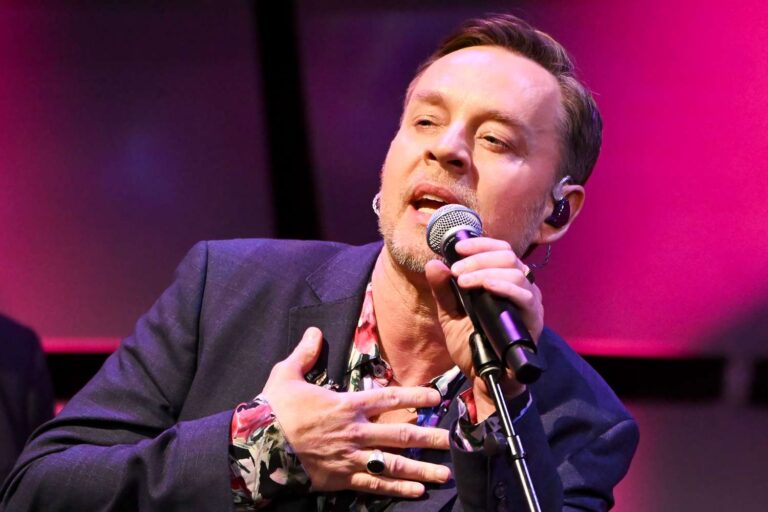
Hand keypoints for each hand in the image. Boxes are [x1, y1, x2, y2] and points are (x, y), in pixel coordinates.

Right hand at [261, 327, 451, 497]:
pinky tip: (417, 491)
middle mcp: (355, 432)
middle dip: (429, 437)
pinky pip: (375, 484)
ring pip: (394, 464)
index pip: (388, 399)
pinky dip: (397, 489)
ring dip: (422, 468)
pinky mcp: (342, 478)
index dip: (414, 398)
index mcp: (346, 405)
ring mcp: (350, 457)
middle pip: (400, 435)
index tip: (436, 398)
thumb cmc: (273, 411)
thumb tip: (315, 331)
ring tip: (446, 473)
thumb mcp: (286, 374)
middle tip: (453, 440)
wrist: (258, 447)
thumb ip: (305, 353)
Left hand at [424, 237, 542, 420]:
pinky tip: (485, 285)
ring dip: (485, 271)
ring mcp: (529, 302)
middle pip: (507, 256)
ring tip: (463, 281)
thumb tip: (434, 263)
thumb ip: (443, 290)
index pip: (499, 249)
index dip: (480, 243)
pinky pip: (524, 295)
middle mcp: (520, 286)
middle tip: (456, 270)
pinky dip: (503, 286)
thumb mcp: (450, 314)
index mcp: (502, 280)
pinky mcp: (533, 319)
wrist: (483, 376)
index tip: (457, 248)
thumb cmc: (472, 343)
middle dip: (478, 258)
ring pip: (515, 271)